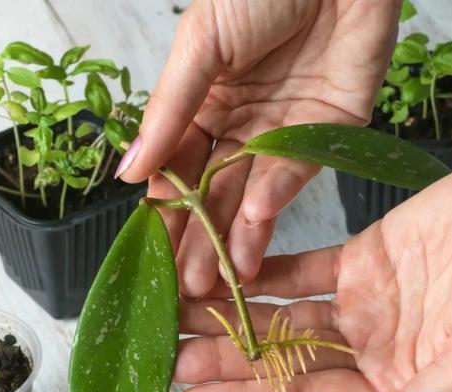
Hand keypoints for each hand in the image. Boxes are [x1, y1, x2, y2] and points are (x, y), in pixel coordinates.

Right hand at [117, 0, 399, 295]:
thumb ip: (168, 112)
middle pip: (214, 195)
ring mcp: (281, 136)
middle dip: (200, 240)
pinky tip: (252, 223)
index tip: (152, 251)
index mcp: (203, 107)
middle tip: (187, 285)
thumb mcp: (200, 46)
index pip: (178, 171)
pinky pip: (294, 174)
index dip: (165, 211)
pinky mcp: (323, 137)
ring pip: (252, 197)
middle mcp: (240, 129)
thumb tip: (128, 173)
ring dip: (236, 237)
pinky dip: (275, 197)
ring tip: (221, 279)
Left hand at [173, 134, 451, 391]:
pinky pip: (302, 266)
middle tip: (167, 360)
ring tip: (178, 315)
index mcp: (395, 384)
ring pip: (282, 313)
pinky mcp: (363, 257)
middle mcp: (370, 348)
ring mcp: (363, 302)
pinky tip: (223, 272)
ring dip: (232, 314)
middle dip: (224, 360)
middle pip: (282, 360)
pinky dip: (263, 269)